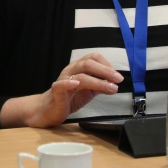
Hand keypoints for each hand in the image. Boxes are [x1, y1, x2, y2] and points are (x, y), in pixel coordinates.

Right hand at [0, 53, 122, 127]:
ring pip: (80, 75)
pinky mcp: (56, 91)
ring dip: (98, 81)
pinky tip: (77, 85)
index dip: (107, 65)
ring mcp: (63, 79)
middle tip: (119, 79)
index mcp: (78, 67)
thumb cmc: (69, 98)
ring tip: (110, 88)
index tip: (117, 77)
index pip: (93, 58)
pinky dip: (69, 83)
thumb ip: (100, 85)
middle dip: (106, 71)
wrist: (49, 109)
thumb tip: (115, 83)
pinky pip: (61, 85)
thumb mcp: (89, 91)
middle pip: (88, 63)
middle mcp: (71, 70)